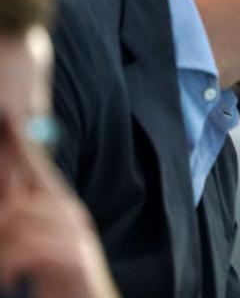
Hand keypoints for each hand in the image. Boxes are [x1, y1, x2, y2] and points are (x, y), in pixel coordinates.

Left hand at [0, 114, 117, 297]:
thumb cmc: (61, 278)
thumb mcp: (40, 244)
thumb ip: (26, 219)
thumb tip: (9, 201)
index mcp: (62, 207)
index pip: (38, 167)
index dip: (22, 143)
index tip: (8, 118)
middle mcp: (71, 215)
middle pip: (24, 192)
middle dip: (3, 198)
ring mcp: (75, 235)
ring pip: (19, 220)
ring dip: (1, 246)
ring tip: (3, 267)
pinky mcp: (73, 258)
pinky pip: (29, 248)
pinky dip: (11, 263)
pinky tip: (10, 278)